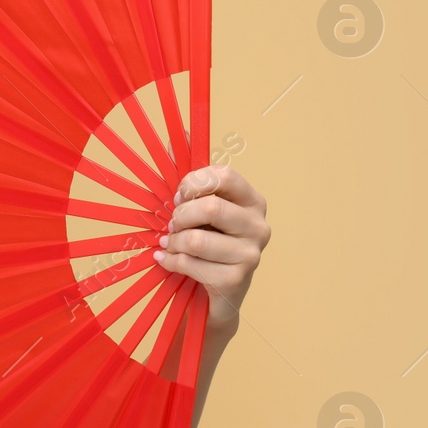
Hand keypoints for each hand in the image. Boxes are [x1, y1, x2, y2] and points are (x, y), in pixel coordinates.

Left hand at [153, 165, 269, 337]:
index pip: (225, 175)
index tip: (179, 195)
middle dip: (180, 216)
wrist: (214, 294)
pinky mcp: (236, 279)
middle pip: (210, 207)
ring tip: (168, 244)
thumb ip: (190, 173)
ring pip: (196, 239)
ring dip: (172, 242)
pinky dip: (170, 261)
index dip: (193, 182)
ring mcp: (252, 254)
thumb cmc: (206, 243)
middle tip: (172, 224)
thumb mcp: (199, 207)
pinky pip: (190, 264)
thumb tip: (178, 132)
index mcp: (252, 200)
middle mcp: (259, 225)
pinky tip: (168, 261)